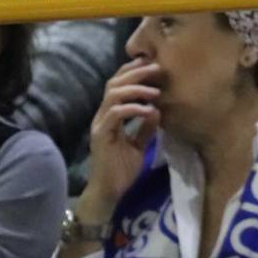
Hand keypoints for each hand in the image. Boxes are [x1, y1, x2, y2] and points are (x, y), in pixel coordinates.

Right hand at [76, 59, 162, 224]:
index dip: (133, 71)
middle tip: (156, 68)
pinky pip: (115, 114)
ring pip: (113, 94)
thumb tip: (157, 110)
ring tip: (155, 91)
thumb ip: (145, 128)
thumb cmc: (121, 170)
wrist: (109, 193)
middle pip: (114, 83)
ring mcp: (100, 124)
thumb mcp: (139, 145)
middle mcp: (102, 115)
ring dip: (135, 89)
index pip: (118, 84)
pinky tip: (148, 111)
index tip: (152, 64)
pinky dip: (133, 108)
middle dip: (136, 72)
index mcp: (110, 115)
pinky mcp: (101, 135)